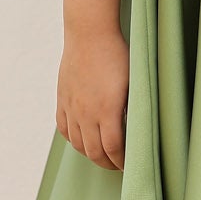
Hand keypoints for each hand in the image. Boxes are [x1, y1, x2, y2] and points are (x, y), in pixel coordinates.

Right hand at [57, 25, 129, 169]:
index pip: (113, 148)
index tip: (130, 166)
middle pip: (93, 152)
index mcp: (107, 110)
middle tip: (118, 166)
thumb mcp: (133, 83)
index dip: (121, 162)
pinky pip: (64, 129)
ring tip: (102, 156)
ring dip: (90, 154)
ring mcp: (71, 107)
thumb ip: (133, 109)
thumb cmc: (117, 55)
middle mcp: (86, 113)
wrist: (89, 33)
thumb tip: (138, 131)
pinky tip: (83, 140)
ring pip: (77, 143)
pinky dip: (74, 140)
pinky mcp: (62, 99)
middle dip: (107, 163)